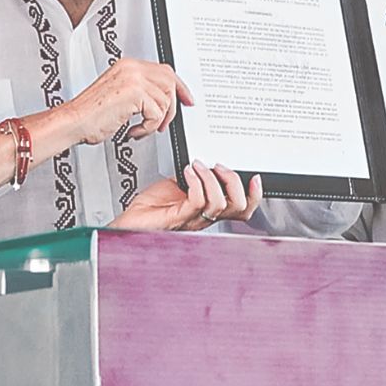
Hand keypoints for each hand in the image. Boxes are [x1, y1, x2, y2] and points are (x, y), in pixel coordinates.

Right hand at [60, 58, 193, 144]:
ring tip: (139, 128)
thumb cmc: (90, 115)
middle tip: (162, 123)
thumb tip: (162, 99)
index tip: (186, 99)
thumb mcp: (119, 96)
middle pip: (170, 82)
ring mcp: (133, 78)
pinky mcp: (134, 93)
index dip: (179, 87)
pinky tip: (133, 130)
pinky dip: (147, 128)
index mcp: (128, 66)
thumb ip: (140, 91)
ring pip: (165, 101)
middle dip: (170, 107)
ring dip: (155, 121)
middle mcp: (131, 68)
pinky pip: (156, 113)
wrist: (73, 122)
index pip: (164, 71)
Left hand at [110, 162, 262, 230]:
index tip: (254, 177)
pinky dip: (196, 181)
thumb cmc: (151, 208)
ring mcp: (193, 219)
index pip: (242, 210)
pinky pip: (198, 200)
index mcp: (209, 210)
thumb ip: (196, 177)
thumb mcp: (180, 185)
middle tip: (219, 166)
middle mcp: (205, 218)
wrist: (130, 223)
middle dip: (234, 181)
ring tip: (198, 165)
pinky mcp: (179, 217)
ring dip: (211, 177)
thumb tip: (206, 161)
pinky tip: (187, 172)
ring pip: (220, 203)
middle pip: (239, 207)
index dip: (254, 195)